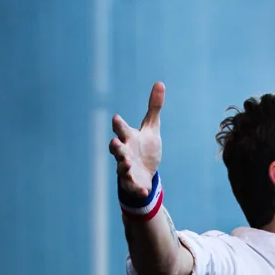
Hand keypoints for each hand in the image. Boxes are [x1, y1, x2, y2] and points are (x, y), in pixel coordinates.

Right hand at [109, 81, 163, 197]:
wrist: (145, 173)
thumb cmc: (145, 148)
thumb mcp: (151, 128)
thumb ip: (154, 108)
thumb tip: (160, 83)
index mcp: (129, 138)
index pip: (121, 129)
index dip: (119, 124)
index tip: (116, 118)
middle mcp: (125, 152)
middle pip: (117, 149)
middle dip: (116, 146)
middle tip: (114, 143)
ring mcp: (127, 168)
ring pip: (122, 167)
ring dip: (123, 165)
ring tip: (126, 163)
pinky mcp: (133, 183)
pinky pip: (133, 187)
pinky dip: (137, 189)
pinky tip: (143, 191)